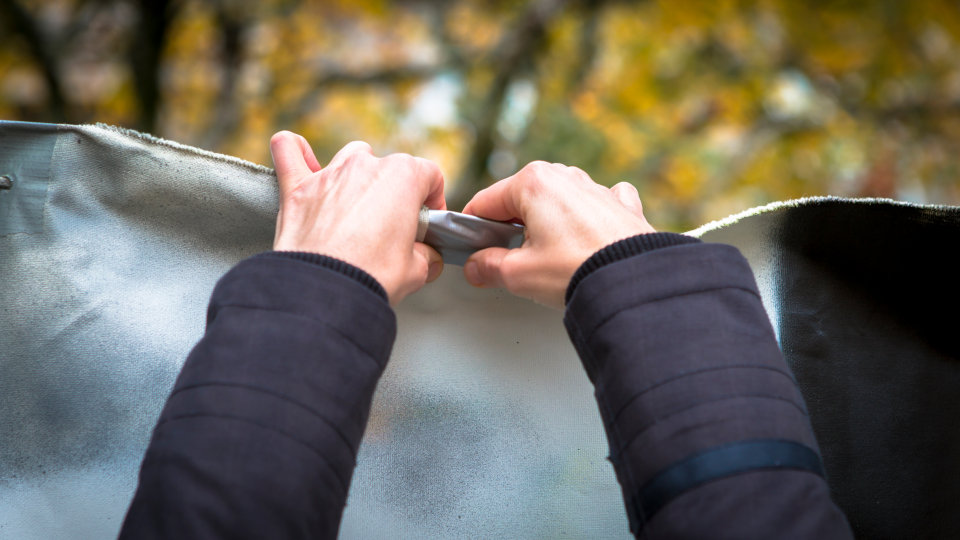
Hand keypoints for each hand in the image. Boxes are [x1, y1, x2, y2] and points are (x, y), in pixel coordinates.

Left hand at [270, 131, 445, 305]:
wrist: (326, 291)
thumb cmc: (373, 276)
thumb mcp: (416, 270)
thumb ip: (425, 255)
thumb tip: (427, 257)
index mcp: (402, 177)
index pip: (429, 175)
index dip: (432, 200)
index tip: (427, 223)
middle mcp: (365, 165)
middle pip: (388, 167)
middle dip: (393, 194)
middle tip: (390, 228)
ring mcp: (329, 173)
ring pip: (349, 157)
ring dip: (355, 176)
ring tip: (355, 206)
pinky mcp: (296, 187)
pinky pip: (288, 150)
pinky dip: (295, 151)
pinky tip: (302, 158)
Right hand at [461, 161, 654, 308]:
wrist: (636, 282)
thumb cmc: (579, 271)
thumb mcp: (519, 275)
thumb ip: (489, 267)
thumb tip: (477, 267)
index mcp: (533, 182)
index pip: (485, 202)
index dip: (473, 229)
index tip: (472, 251)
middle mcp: (564, 176)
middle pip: (520, 201)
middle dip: (511, 229)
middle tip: (511, 262)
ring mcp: (595, 187)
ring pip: (555, 202)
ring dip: (546, 226)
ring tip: (549, 260)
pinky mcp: (619, 205)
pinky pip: (593, 205)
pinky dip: (585, 219)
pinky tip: (585, 239)